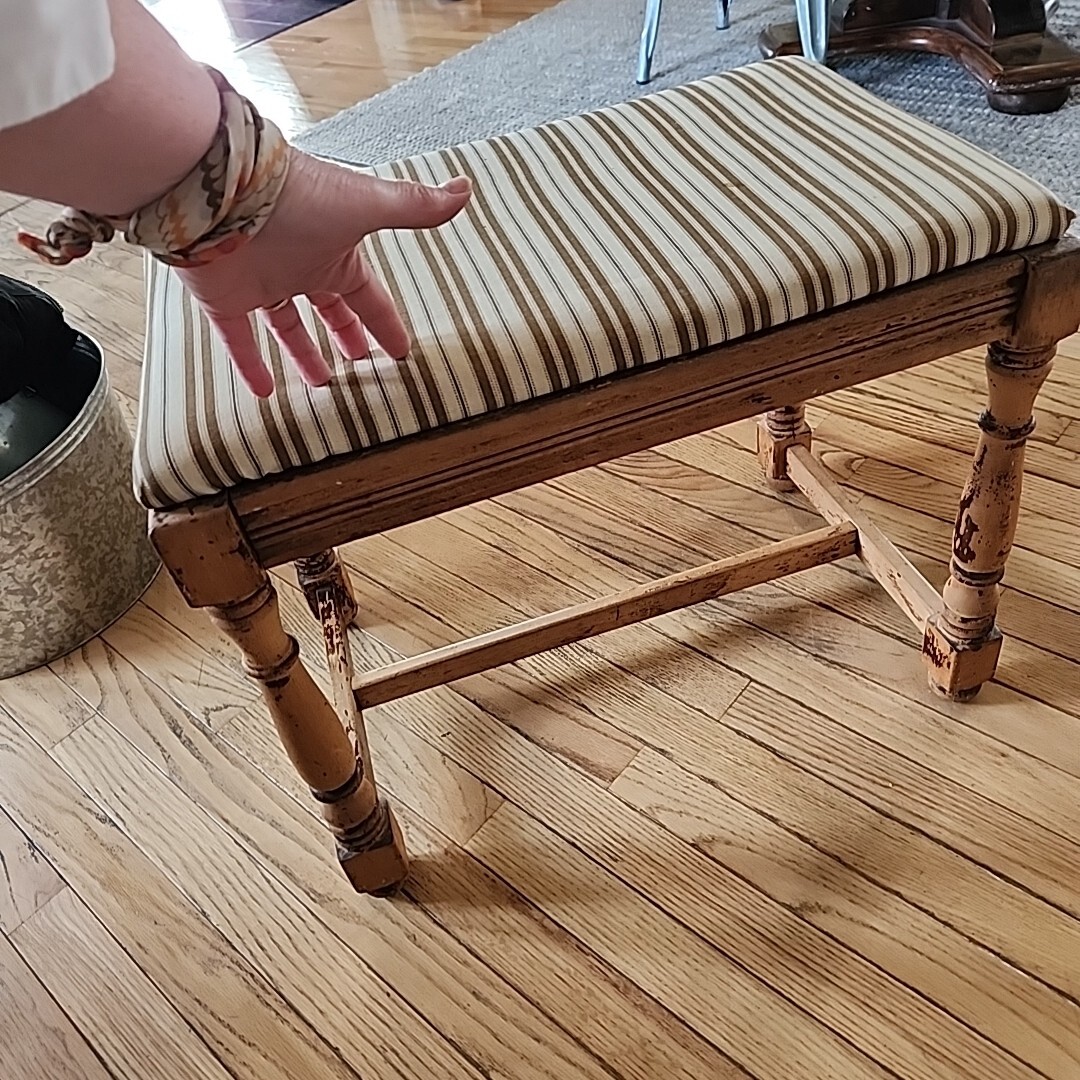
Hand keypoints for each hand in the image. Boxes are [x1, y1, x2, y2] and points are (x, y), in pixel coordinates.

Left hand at [175, 149, 471, 396]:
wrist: (222, 193)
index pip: (367, 294)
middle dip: (345, 333)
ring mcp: (260, 283)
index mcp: (335, 253)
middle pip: (328, 309)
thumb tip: (464, 191)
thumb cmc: (298, 196)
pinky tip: (264, 393)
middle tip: (358, 362)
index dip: (384, 321)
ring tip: (320, 384)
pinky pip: (238, 339)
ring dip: (303, 353)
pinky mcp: (224, 298)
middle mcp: (299, 267)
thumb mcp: (366, 206)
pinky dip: (250, 366)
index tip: (399, 348)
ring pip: (286, 326)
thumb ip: (414, 206)